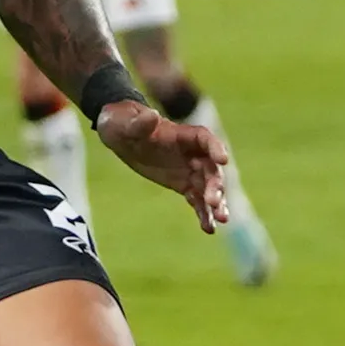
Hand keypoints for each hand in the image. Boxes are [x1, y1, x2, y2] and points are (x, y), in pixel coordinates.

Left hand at [96, 101, 228, 231]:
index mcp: (183, 134)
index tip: (223, 160)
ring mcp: (190, 170)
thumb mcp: (126, 122)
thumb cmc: (124, 122)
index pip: (204, 139)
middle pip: (210, 168)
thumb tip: (151, 116)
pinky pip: (197, 200)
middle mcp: (192, 152)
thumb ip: (140, 123)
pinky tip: (209, 229)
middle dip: (215, 185)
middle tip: (214, 202)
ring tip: (221, 220)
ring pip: (208, 187)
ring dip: (216, 204)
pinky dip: (203, 214)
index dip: (215, 148)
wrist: (121, 135)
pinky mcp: (183, 184)